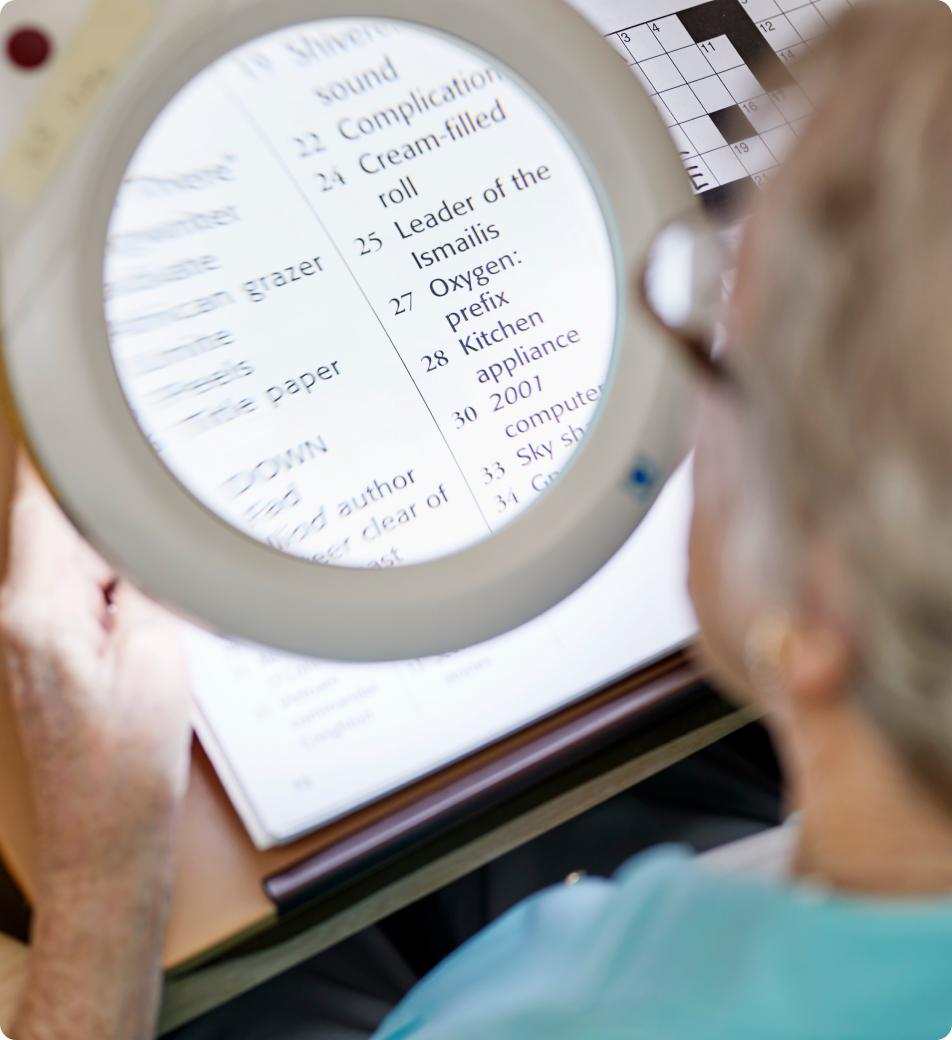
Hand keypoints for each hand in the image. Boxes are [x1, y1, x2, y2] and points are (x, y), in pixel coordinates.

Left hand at [1, 459, 191, 1038]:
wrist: (104, 843)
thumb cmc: (128, 765)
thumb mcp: (160, 656)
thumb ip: (146, 581)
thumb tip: (144, 534)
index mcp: (37, 612)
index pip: (41, 505)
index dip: (62, 452)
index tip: (77, 409)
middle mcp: (17, 620)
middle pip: (57, 529)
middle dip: (108, 505)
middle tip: (161, 489)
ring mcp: (25, 642)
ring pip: (69, 562)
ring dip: (113, 552)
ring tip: (163, 560)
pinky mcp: (43, 660)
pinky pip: (74, 597)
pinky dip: (110, 586)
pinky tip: (150, 599)